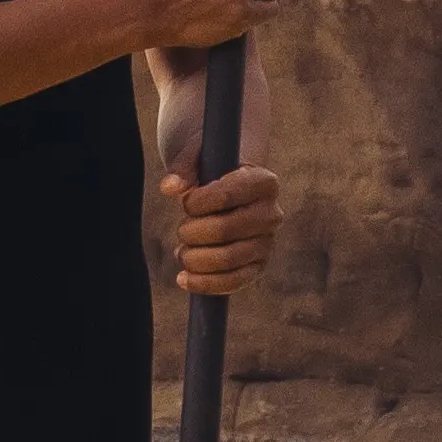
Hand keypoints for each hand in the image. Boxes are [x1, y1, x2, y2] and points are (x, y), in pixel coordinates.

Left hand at [164, 161, 281, 297]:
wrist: (230, 191)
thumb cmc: (212, 170)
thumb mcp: (198, 157)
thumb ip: (184, 167)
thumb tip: (170, 187)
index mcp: (264, 181)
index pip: (226, 196)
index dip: (196, 203)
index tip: (185, 202)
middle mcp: (272, 214)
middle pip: (224, 230)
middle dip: (191, 232)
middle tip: (181, 228)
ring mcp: (267, 243)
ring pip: (227, 260)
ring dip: (194, 258)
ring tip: (182, 251)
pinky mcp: (258, 266)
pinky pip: (233, 282)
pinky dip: (204, 284)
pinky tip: (183, 278)